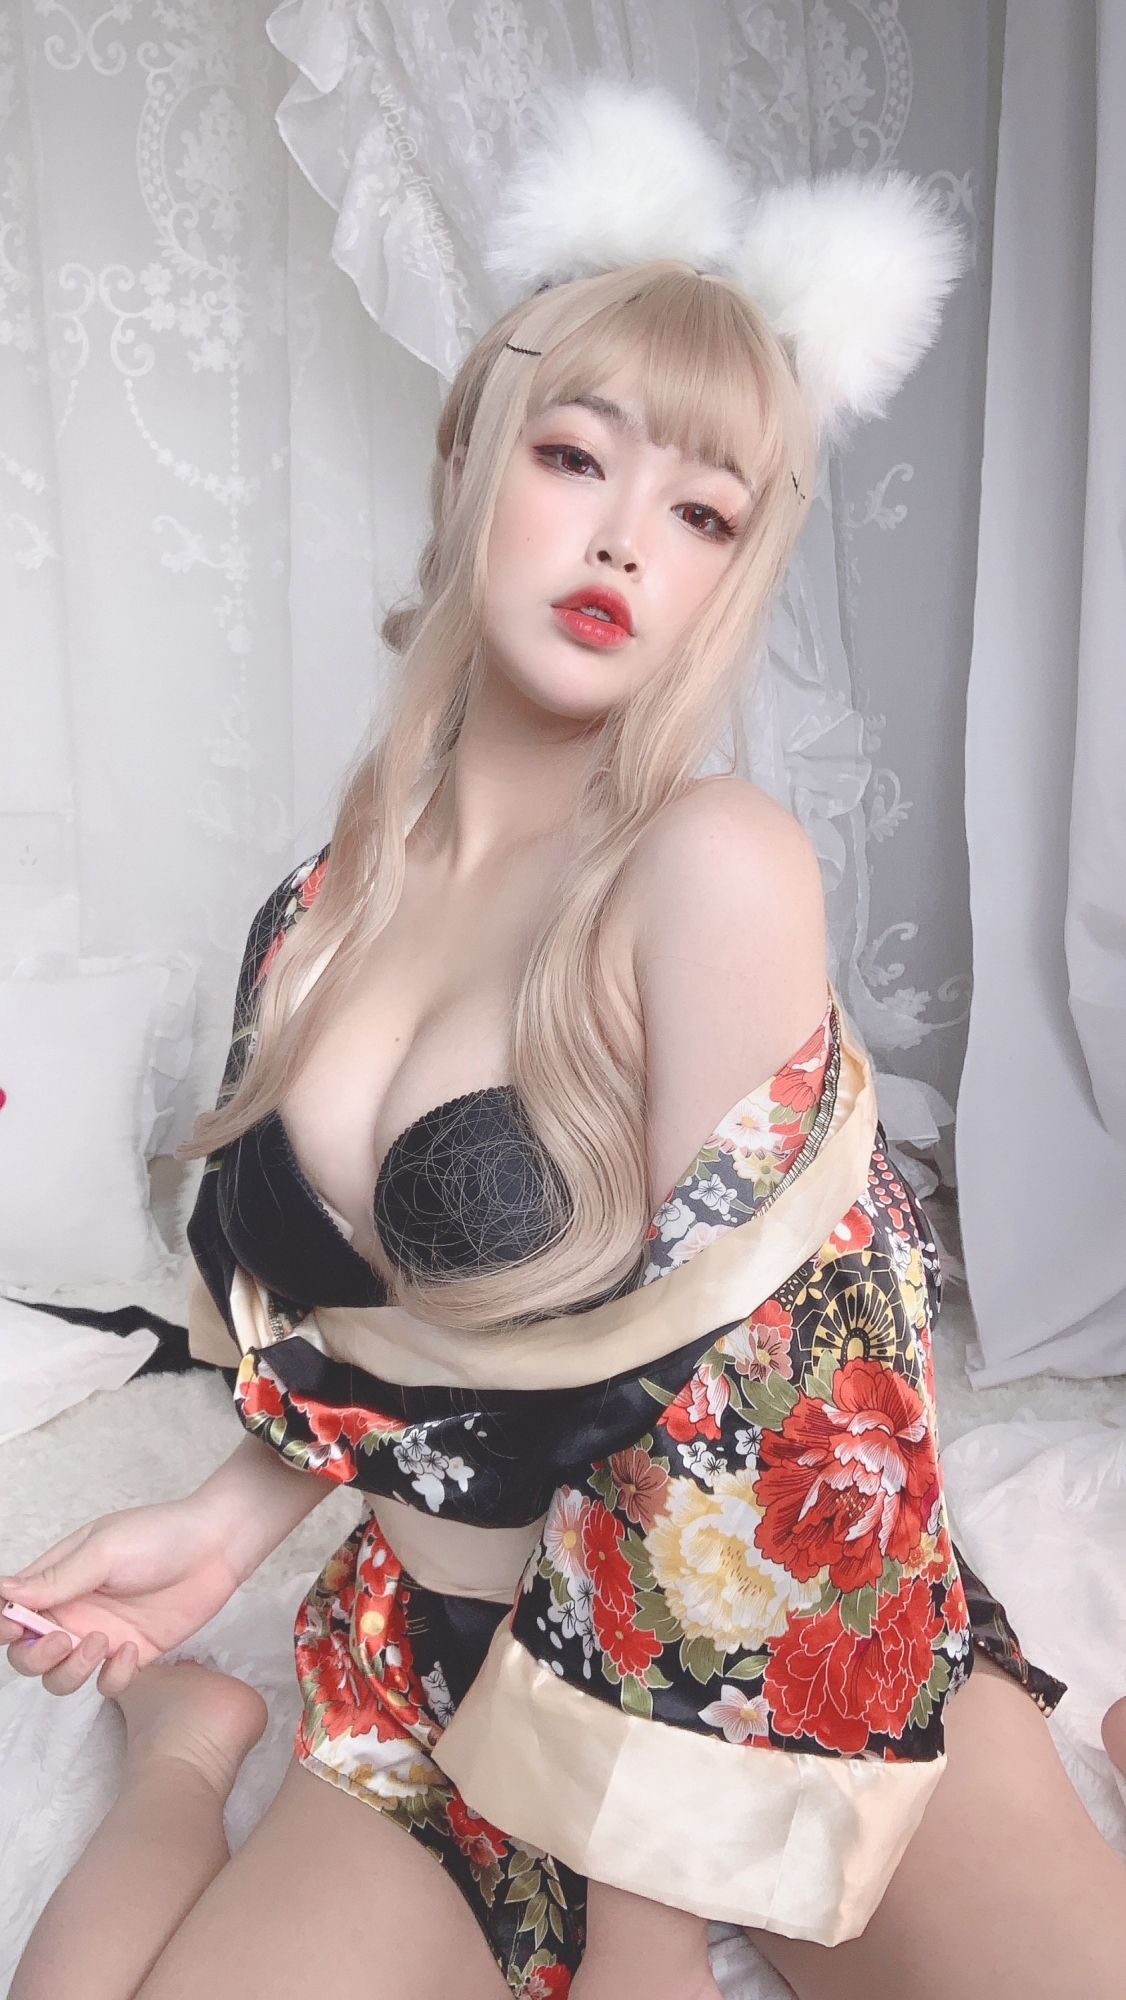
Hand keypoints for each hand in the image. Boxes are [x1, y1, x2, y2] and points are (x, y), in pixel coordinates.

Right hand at [0, 1497, 242, 1699]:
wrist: (217, 1546)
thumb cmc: (159, 1535)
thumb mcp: (104, 1550)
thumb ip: (55, 1578)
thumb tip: (3, 1592)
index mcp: (58, 1580)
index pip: (13, 1611)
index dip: (5, 1626)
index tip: (15, 1628)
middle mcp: (74, 1611)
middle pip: (29, 1654)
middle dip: (35, 1658)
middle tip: (63, 1639)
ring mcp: (101, 1636)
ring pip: (61, 1677)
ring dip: (70, 1672)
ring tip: (100, 1642)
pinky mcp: (132, 1655)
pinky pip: (107, 1684)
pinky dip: (112, 1677)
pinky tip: (132, 1652)